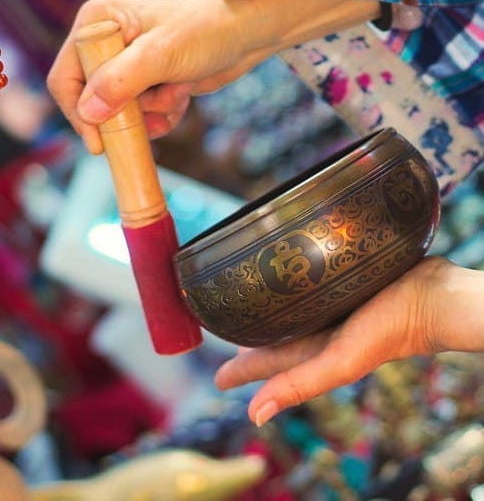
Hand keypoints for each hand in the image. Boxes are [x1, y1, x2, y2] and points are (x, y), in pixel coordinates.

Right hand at [47, 0, 271, 153]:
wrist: (245, 36)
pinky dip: (164, 115)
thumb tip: (87, 112)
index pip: (66, 78)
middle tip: (160, 101)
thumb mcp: (161, 54)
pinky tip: (182, 97)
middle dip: (129, 112)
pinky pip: (144, 116)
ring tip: (178, 89)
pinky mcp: (147, 83)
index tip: (99, 144)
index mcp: (97, 23)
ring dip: (153, 112)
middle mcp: (107, 43)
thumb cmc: (205, 32)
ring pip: (122, 113)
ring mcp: (127, 65)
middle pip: (93, 101)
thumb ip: (121, 81)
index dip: (78, 113)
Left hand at [214, 256, 483, 425]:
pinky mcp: (343, 282)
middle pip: (276, 337)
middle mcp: (320, 329)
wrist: (432, 294)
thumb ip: (298, 383)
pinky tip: (290, 277)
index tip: (218, 377)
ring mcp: (332, 305)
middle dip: (251, 339)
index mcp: (316, 350)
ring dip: (270, 312)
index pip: (268, 362)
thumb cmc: (391, 330)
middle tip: (225, 333)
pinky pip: (311, 287)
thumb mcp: (341, 361)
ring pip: (290, 310)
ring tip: (247, 306)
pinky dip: (295, 287)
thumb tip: (254, 415)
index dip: (242, 370)